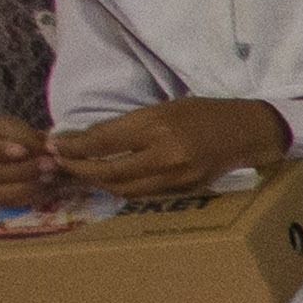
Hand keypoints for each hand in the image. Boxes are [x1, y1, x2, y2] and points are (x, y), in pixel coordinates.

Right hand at [0, 117, 63, 202]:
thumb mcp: (1, 126)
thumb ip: (22, 134)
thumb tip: (49, 146)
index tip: (24, 150)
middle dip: (22, 170)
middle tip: (49, 164)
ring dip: (29, 186)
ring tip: (51, 176)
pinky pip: (6, 203)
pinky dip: (28, 197)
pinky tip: (47, 189)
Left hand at [46, 99, 292, 198]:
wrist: (248, 132)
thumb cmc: (203, 113)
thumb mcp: (162, 108)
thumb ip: (128, 125)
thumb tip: (87, 138)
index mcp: (157, 127)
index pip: (101, 142)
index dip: (72, 146)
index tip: (54, 145)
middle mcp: (165, 156)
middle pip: (107, 171)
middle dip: (78, 169)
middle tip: (60, 164)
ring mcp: (176, 177)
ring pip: (122, 189)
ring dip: (97, 183)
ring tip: (80, 174)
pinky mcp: (184, 190)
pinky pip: (142, 193)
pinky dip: (120, 188)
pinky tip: (109, 181)